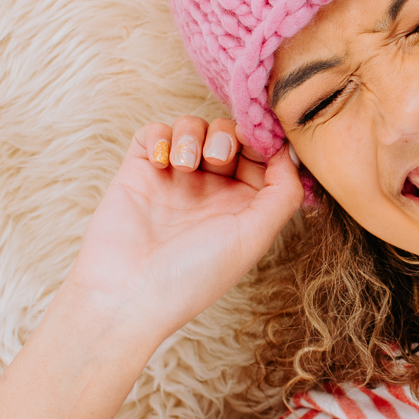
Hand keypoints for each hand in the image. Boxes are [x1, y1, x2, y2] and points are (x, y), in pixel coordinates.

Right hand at [61, 116, 302, 343]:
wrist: (127, 291)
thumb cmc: (195, 273)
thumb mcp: (254, 236)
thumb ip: (283, 193)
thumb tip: (290, 151)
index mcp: (242, 205)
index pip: (262, 155)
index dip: (264, 139)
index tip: (260, 137)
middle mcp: (210, 189)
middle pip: (229, 134)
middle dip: (228, 134)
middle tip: (217, 157)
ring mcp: (174, 178)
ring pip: (193, 126)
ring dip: (193, 134)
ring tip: (185, 165)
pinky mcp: (139, 170)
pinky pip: (154, 132)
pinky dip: (161, 137)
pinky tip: (161, 163)